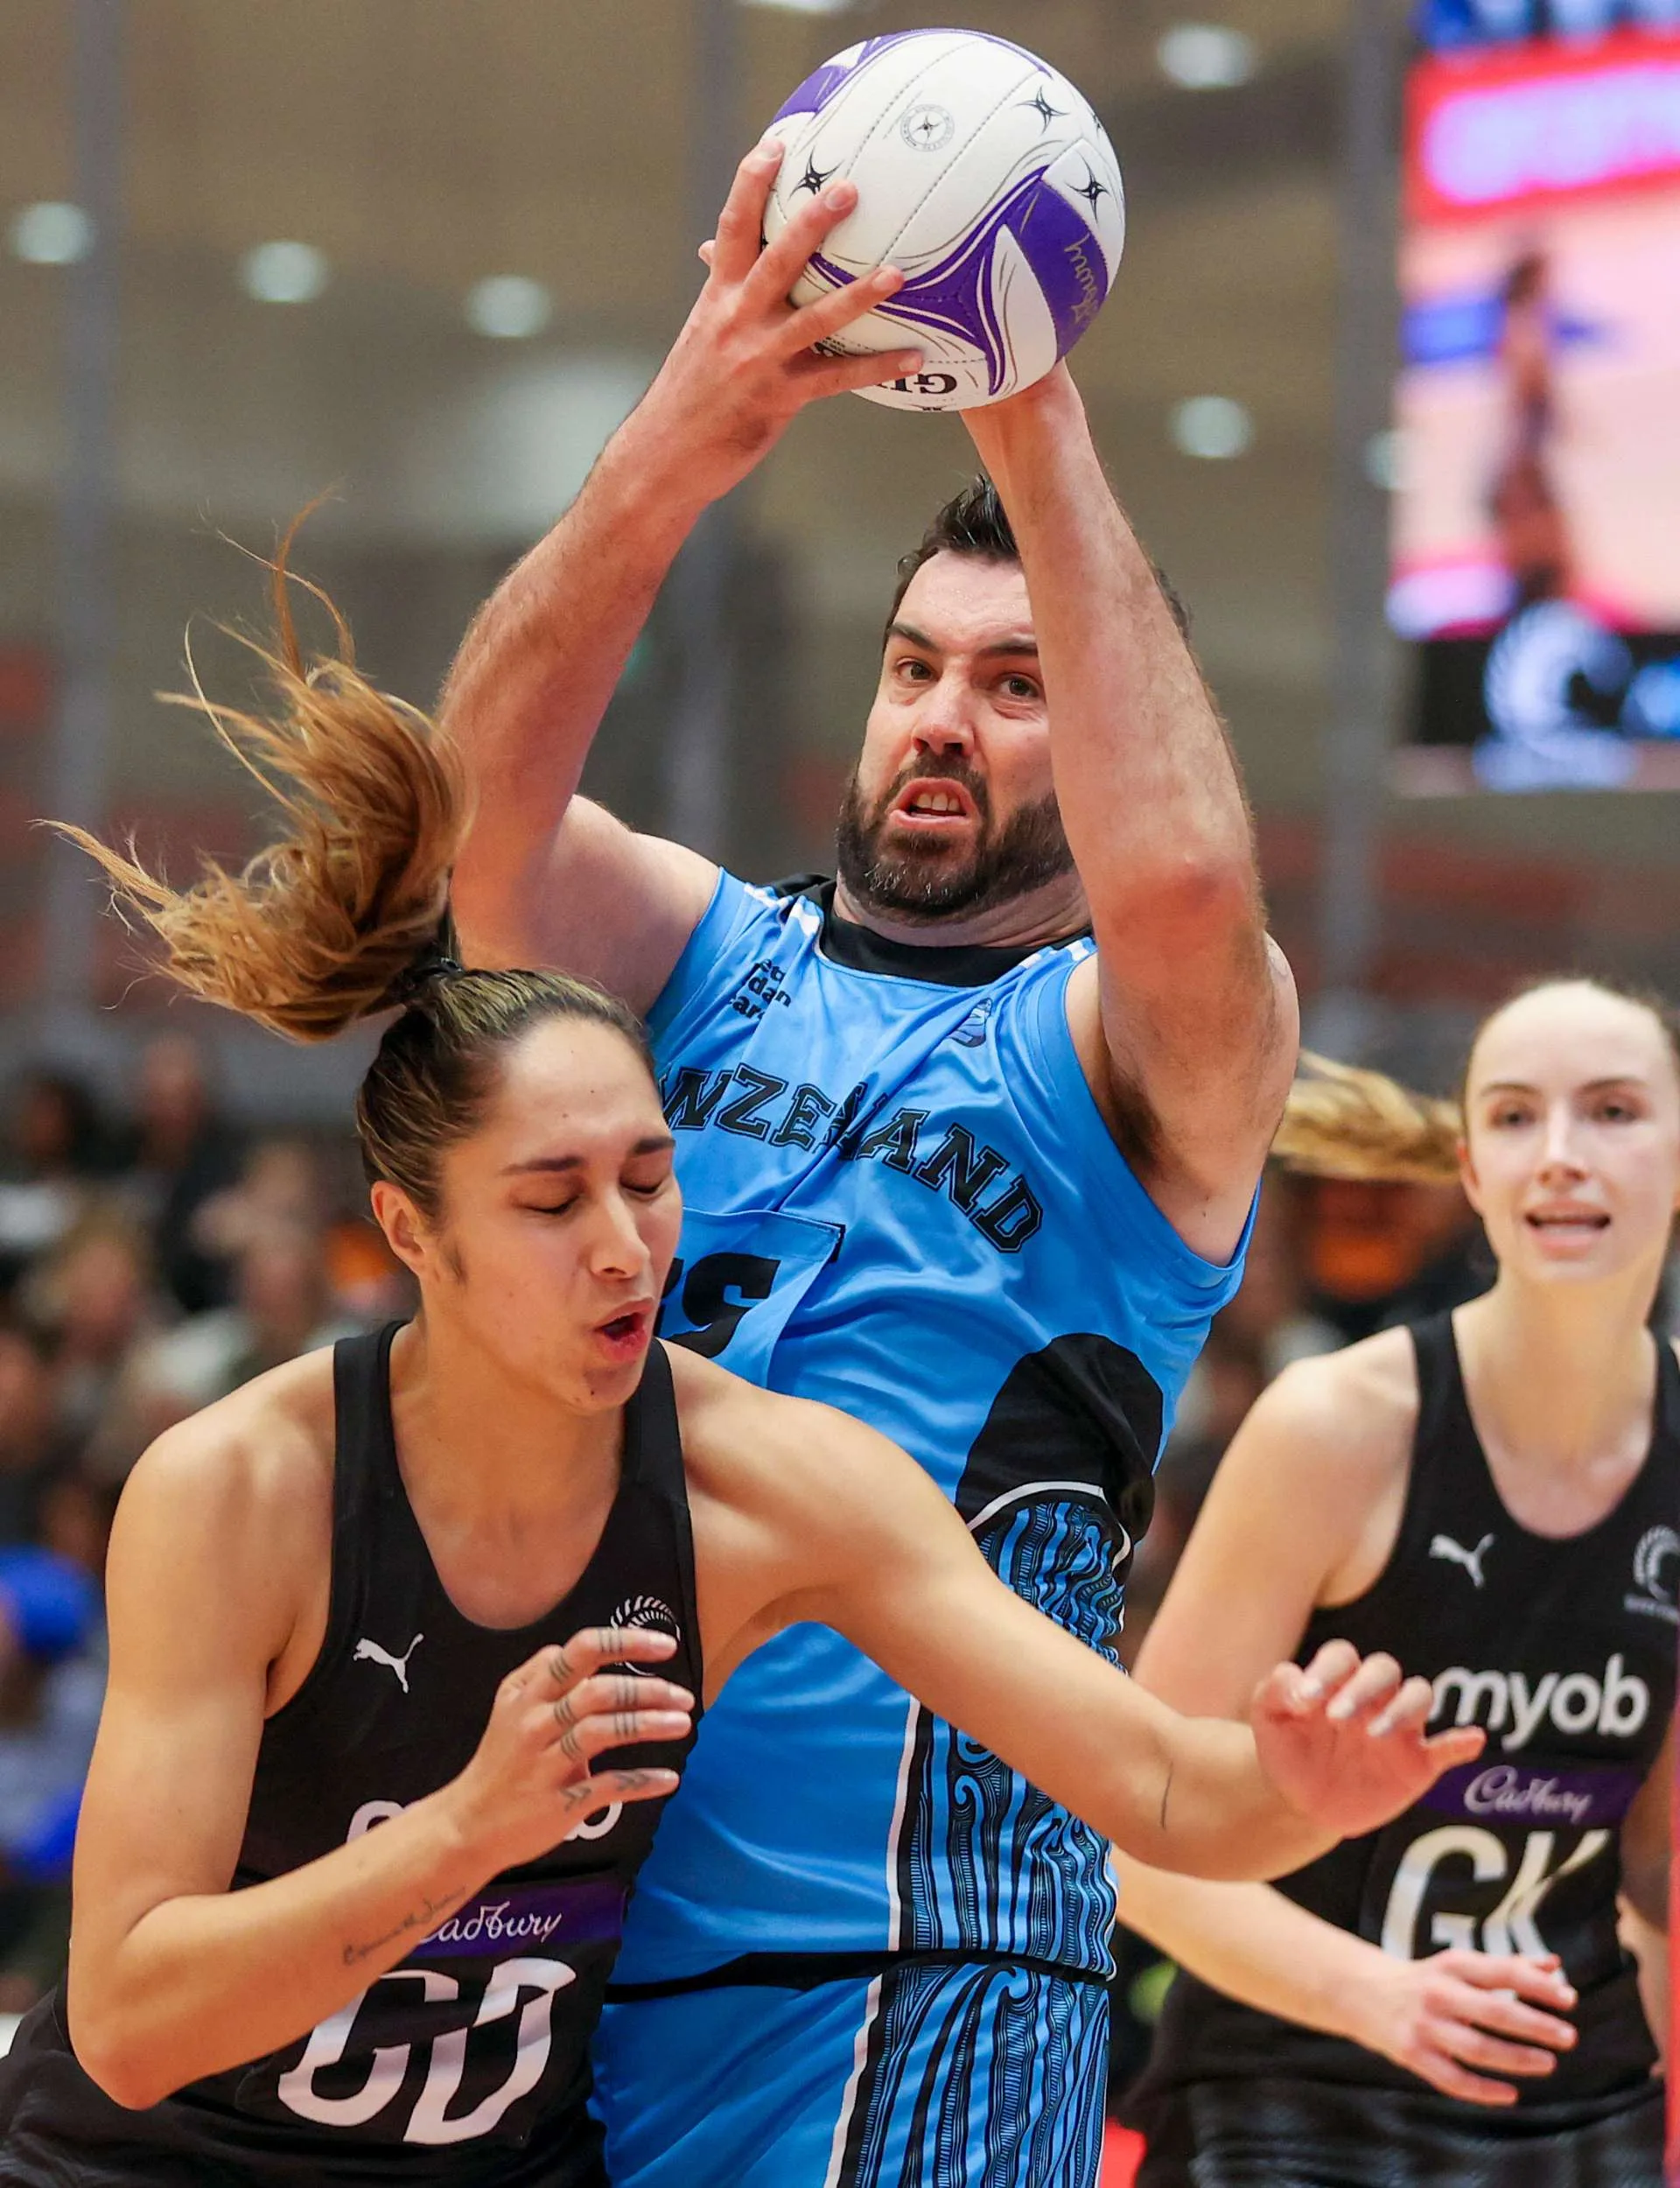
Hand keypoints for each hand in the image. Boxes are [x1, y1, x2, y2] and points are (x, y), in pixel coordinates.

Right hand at [444, 1626, 692, 1872]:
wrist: (468, 1824)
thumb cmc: (500, 1760)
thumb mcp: (509, 1706)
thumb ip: (544, 1673)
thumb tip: (585, 1648)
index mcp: (528, 1694)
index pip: (580, 1651)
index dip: (626, 1643)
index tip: (665, 1645)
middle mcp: (535, 1723)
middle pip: (598, 1691)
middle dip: (648, 1689)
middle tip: (684, 1697)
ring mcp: (545, 1764)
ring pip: (603, 1732)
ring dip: (650, 1725)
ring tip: (684, 1725)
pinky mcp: (558, 1803)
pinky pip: (608, 1786)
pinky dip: (642, 1781)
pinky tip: (669, 1778)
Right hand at [634, 137, 923, 506]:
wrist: (664, 456)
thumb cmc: (689, 394)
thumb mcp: (700, 335)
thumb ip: (720, 293)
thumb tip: (712, 251)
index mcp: (716, 297)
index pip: (732, 229)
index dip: (751, 184)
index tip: (775, 145)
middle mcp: (735, 321)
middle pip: (776, 261)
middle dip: (811, 223)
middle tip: (848, 189)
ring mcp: (757, 359)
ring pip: (814, 320)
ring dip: (858, 295)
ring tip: (897, 273)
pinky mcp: (778, 399)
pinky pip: (835, 379)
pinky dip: (876, 368)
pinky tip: (913, 357)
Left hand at [1250, 1639, 1484, 1840]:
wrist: (1299, 1800)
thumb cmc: (1286, 1747)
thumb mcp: (1267, 1717)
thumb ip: (1273, 1690)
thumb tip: (1297, 1683)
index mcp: (1337, 1679)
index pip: (1343, 1656)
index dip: (1326, 1671)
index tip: (1303, 1702)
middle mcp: (1373, 1695)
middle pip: (1385, 1669)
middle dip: (1363, 1687)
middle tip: (1336, 1719)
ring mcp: (1398, 1728)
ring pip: (1419, 1696)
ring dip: (1402, 1709)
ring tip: (1374, 1735)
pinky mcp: (1417, 1763)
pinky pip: (1447, 1748)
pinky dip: (1461, 1742)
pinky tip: (1473, 1740)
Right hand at [1344, 1946, 1576, 2105]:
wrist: (1362, 1991)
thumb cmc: (1426, 1979)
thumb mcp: (1460, 1965)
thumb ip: (1508, 1965)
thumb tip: (1556, 1966)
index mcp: (1452, 1966)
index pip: (1503, 1972)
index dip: (1538, 1986)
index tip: (1570, 2000)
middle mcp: (1438, 1993)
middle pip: (1495, 2012)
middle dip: (1536, 2026)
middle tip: (1569, 2037)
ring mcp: (1424, 2026)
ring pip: (1477, 2049)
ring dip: (1517, 2059)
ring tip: (1548, 2063)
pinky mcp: (1412, 2054)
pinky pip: (1453, 2079)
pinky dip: (1484, 2090)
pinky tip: (1511, 2094)